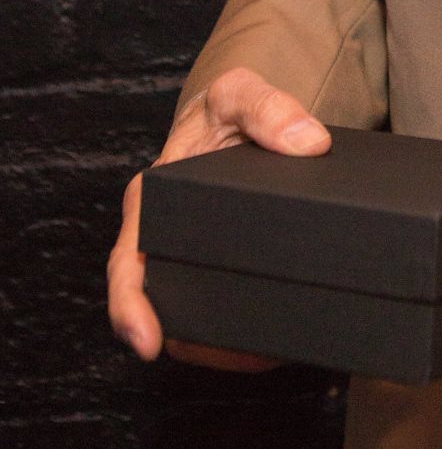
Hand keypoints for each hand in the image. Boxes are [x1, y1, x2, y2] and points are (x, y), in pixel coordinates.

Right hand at [107, 67, 330, 368]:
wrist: (241, 114)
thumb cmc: (228, 108)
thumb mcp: (241, 93)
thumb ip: (269, 108)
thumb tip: (307, 143)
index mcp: (152, 198)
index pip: (127, 263)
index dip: (131, 307)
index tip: (148, 342)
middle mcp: (163, 236)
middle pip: (165, 305)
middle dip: (198, 341)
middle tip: (250, 355)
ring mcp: (192, 256)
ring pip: (197, 319)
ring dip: (229, 344)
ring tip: (275, 351)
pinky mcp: (222, 266)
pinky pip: (229, 308)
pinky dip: (251, 331)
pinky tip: (282, 339)